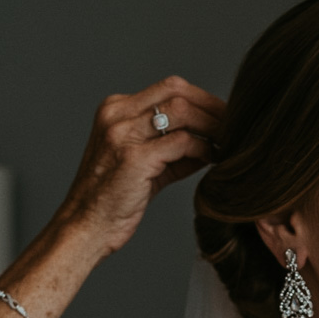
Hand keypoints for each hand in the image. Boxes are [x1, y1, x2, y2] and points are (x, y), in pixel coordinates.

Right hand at [52, 76, 224, 257]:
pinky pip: (182, 142)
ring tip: (228, 142)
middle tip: (235, 125)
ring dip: (212, 126)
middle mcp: (116, 115)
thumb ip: (172, 150)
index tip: (224, 116)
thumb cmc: (110, 201)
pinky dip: (203, 149)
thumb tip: (211, 142)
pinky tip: (213, 159)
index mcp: (115, 110)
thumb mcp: (142, 165)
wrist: (83, 229)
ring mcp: (122, 134)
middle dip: (212, 106)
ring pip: (181, 111)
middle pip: (177, 91)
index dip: (202, 98)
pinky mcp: (133, 158)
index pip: (169, 88)